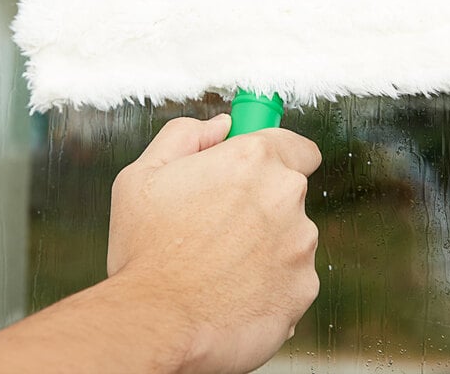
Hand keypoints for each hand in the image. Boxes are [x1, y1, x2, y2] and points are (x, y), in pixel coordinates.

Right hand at [107, 115, 321, 373]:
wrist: (153, 323)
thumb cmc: (146, 250)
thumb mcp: (144, 174)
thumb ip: (186, 135)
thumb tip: (221, 126)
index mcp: (252, 159)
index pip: (297, 145)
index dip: (279, 155)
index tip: (261, 170)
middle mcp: (285, 194)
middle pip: (291, 190)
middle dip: (264, 201)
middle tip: (223, 223)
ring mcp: (300, 242)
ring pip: (293, 234)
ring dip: (269, 243)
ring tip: (224, 262)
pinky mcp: (305, 286)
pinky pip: (295, 275)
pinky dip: (274, 281)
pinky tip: (237, 289)